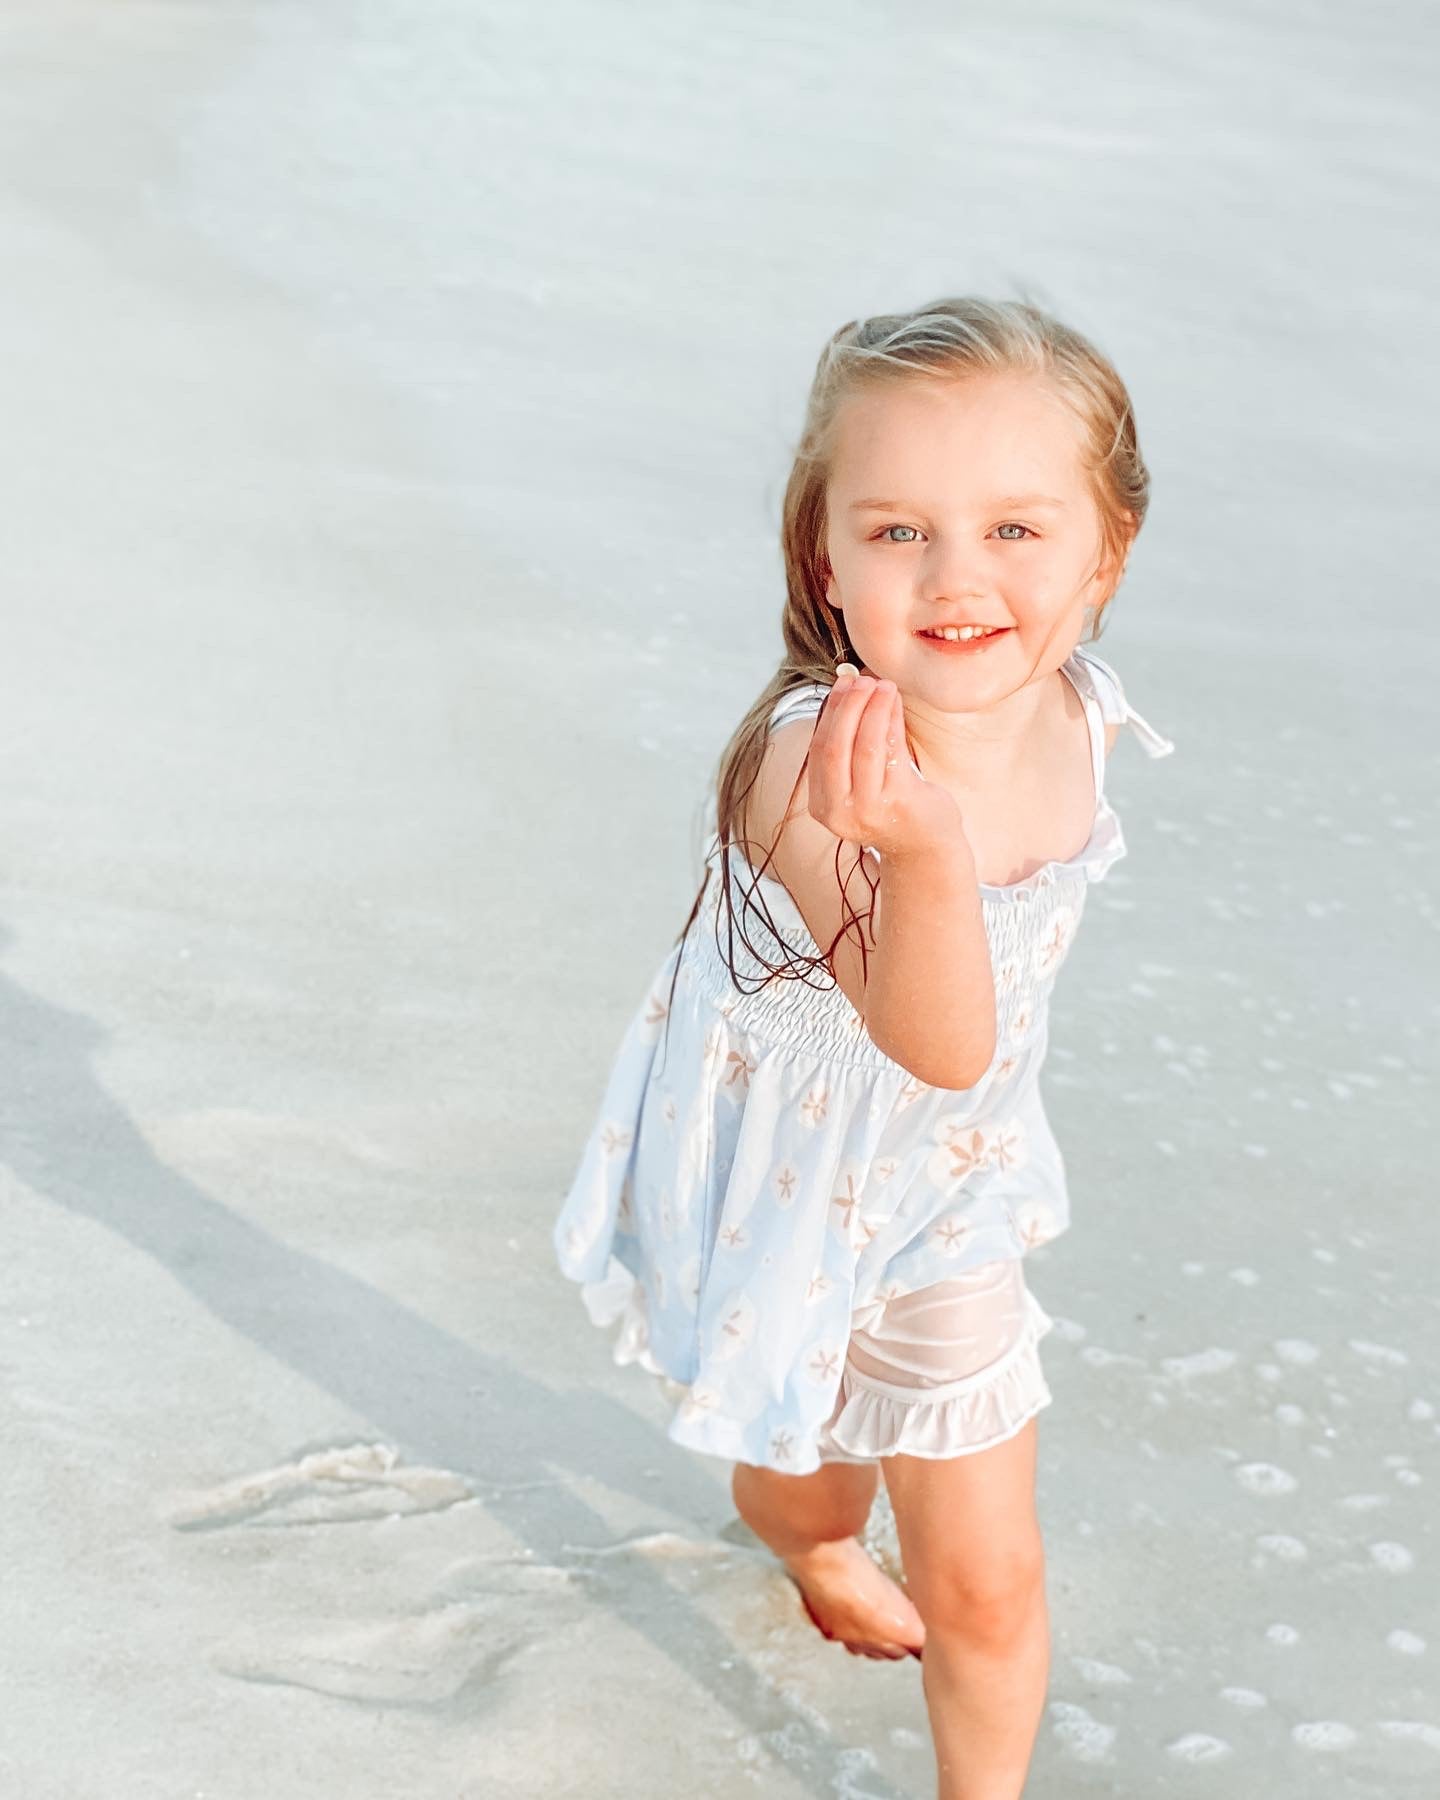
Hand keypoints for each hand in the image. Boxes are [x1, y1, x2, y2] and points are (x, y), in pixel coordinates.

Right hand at [807, 672, 968, 860]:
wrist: (925, 848)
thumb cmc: (893, 807)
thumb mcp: (859, 783)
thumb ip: (847, 748)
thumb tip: (848, 688)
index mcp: (822, 806)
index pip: (819, 749)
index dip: (830, 712)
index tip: (843, 684)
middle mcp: (840, 811)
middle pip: (835, 747)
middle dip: (848, 707)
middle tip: (862, 680)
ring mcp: (868, 810)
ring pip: (864, 746)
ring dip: (873, 709)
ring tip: (884, 685)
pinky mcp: (898, 803)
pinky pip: (892, 751)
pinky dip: (892, 721)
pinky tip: (895, 703)